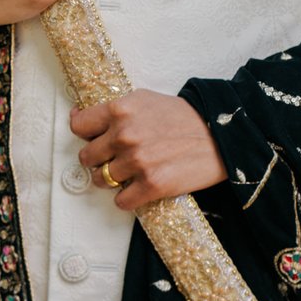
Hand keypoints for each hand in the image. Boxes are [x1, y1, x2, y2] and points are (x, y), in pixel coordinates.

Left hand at [70, 91, 227, 212]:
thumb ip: (116, 110)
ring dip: (113, 180)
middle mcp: (124, 135)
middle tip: (115, 158)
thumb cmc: (184, 117)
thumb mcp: (146, 100)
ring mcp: (137, 162)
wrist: (222, 137)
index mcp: (120, 110)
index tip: (91, 137)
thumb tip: (83, 117)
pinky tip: (139, 188)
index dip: (84, 133)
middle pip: (87, 157)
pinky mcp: (152, 186)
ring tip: (131, 173)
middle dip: (99, 159)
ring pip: (101, 180)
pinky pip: (121, 201)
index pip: (78, 126)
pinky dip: (128, 198)